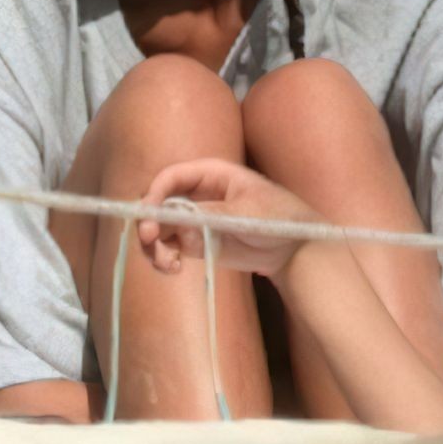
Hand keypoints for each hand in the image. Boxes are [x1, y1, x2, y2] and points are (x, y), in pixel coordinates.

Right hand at [135, 157, 318, 279]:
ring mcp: (192, 220)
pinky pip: (169, 248)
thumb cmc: (278, 218)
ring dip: (153, 246)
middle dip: (148, 223)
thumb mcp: (248, 213)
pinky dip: (165, 259)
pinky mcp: (194, 242)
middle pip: (157, 204)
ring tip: (167, 264)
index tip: (149, 214)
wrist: (294, 250)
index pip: (171, 178)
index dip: (155, 193)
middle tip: (149, 241)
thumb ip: (213, 214)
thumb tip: (180, 221)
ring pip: (158, 229)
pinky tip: (175, 269)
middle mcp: (195, 195)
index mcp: (209, 175)